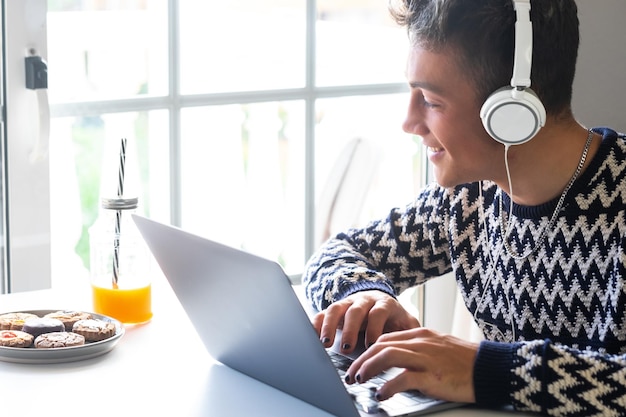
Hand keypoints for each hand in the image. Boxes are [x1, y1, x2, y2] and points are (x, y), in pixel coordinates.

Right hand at [312, 290, 420, 353]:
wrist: (379, 302)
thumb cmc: (393, 319)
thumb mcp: (406, 324)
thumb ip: (410, 332)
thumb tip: (417, 347)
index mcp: (383, 304)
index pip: (378, 312)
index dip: (375, 328)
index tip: (372, 345)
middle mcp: (364, 300)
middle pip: (356, 310)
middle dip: (351, 329)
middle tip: (347, 348)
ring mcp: (347, 303)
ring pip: (336, 309)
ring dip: (330, 326)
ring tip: (325, 343)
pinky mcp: (335, 310)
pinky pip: (322, 313)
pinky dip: (316, 323)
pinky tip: (310, 335)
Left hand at [344, 328, 477, 403]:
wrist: (490, 368)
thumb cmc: (466, 361)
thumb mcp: (439, 347)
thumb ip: (418, 349)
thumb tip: (397, 360)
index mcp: (421, 334)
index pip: (386, 338)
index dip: (368, 350)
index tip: (359, 362)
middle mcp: (420, 342)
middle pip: (381, 345)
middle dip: (361, 359)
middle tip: (351, 374)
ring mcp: (425, 358)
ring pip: (387, 356)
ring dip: (368, 368)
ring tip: (359, 380)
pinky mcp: (432, 376)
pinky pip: (403, 378)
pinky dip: (388, 386)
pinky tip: (381, 394)